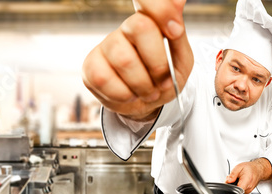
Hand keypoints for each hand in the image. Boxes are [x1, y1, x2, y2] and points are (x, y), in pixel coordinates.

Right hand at [81, 0, 192, 120]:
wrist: (145, 105)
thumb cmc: (162, 80)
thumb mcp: (180, 62)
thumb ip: (178, 40)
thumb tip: (175, 19)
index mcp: (150, 21)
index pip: (151, 2)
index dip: (162, 9)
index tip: (175, 30)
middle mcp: (125, 28)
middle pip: (140, 28)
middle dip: (158, 64)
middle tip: (162, 83)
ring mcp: (105, 45)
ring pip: (124, 59)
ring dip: (142, 85)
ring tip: (148, 92)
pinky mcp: (90, 65)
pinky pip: (104, 79)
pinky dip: (123, 95)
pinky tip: (129, 94)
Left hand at [226, 158, 271, 193]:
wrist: (258, 170)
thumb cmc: (249, 168)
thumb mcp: (239, 167)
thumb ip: (233, 174)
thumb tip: (228, 181)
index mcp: (247, 180)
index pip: (237, 190)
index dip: (231, 187)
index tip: (230, 182)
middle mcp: (249, 187)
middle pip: (235, 190)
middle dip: (231, 184)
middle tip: (233, 177)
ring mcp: (249, 190)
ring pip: (237, 190)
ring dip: (235, 185)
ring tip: (238, 178)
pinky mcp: (248, 191)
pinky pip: (240, 190)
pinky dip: (238, 186)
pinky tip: (240, 181)